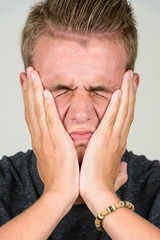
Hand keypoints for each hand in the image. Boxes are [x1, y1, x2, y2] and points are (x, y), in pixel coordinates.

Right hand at [20, 67, 78, 205]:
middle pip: (31, 108)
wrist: (60, 193)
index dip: (29, 98)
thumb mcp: (52, 158)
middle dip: (28, 89)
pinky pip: (50, 120)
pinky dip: (46, 106)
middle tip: (26, 72)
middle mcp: (39, 136)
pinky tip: (44, 92)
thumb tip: (52, 141)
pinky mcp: (56, 141)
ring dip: (34, 91)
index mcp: (40, 139)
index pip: (32, 114)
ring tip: (32, 74)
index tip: (27, 85)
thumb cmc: (59, 177)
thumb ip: (51, 147)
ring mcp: (46, 138)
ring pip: (37, 110)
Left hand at [80, 70, 136, 212]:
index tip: (130, 91)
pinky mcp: (104, 139)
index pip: (126, 119)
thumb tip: (123, 166)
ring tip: (128, 76)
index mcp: (118, 143)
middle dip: (131, 92)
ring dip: (127, 92)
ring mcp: (114, 137)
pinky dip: (117, 104)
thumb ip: (120, 169)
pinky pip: (112, 117)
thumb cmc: (102, 184)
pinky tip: (119, 91)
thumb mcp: (113, 174)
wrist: (98, 194)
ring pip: (123, 110)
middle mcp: (119, 137)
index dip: (129, 104)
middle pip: (128, 110)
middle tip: (132, 77)